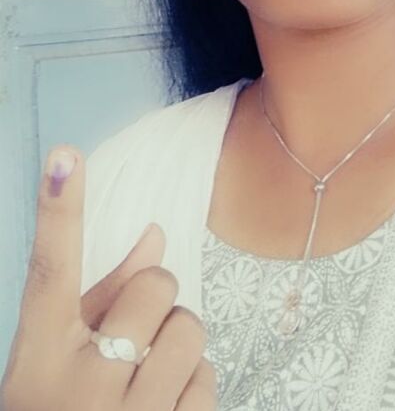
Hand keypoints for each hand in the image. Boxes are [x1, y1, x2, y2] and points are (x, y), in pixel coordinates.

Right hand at [0, 145, 216, 409]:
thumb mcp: (58, 368)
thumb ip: (103, 299)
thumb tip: (155, 234)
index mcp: (40, 356)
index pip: (51, 268)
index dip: (58, 208)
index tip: (65, 154)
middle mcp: (77, 385)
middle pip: (155, 285)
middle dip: (154, 302)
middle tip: (130, 339)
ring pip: (191, 329)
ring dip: (178, 345)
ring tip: (144, 381)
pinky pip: (208, 379)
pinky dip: (192, 388)